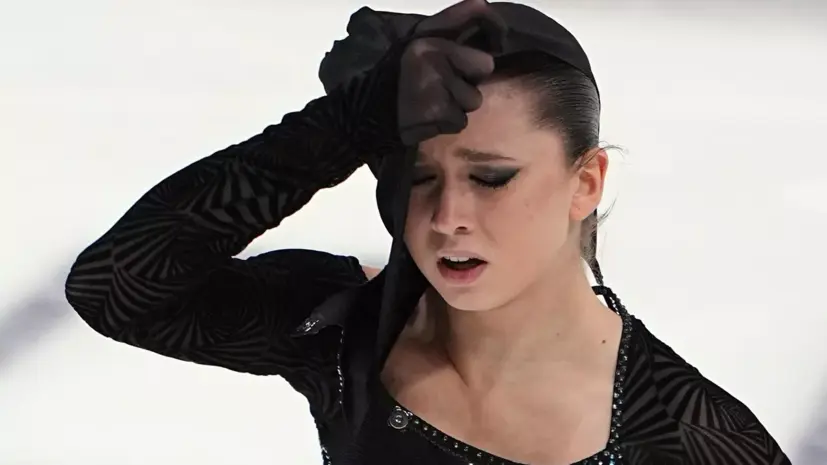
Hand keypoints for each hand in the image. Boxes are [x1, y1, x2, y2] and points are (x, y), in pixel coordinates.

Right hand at [396, 0, 506, 145]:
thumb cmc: (393, 79)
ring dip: (457, 106)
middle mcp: (433, 53)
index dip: (494, 24)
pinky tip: (427, 118)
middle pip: (484, 65)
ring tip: (431, 104)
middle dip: (469, 79)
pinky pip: (461, 121)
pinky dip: (447, 124)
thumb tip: (485, 19)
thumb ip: (449, 31)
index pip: (475, 10)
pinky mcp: (440, 111)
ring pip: (473, 99)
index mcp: (427, 35)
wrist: (363, 115)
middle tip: (443, 86)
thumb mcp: (414, 44)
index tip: (499, 39)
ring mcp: (438, 83)